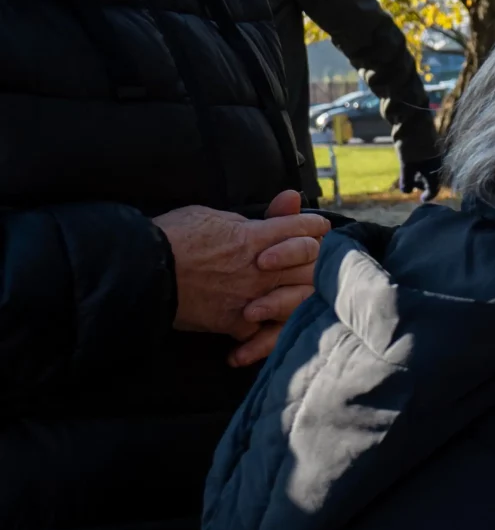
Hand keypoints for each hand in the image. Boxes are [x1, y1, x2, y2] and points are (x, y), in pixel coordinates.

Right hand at [154, 189, 329, 367]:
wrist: (140, 271)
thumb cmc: (172, 237)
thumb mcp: (214, 215)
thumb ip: (258, 214)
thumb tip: (291, 198)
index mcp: (256, 237)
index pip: (305, 229)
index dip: (315, 227)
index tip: (319, 228)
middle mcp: (261, 267)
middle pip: (313, 265)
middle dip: (317, 261)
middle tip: (312, 261)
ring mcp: (252, 296)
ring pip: (300, 299)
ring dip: (301, 294)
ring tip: (296, 291)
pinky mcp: (237, 322)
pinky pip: (267, 331)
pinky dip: (268, 330)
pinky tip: (265, 325)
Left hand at [397, 141, 443, 198]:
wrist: (411, 118)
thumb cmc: (410, 143)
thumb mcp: (406, 164)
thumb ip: (407, 180)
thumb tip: (406, 193)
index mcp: (437, 167)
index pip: (435, 187)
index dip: (428, 195)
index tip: (421, 200)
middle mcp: (438, 161)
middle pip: (433, 178)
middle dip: (422, 184)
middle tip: (410, 186)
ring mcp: (433, 153)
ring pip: (428, 169)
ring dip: (419, 175)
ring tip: (408, 175)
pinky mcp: (427, 145)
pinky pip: (425, 160)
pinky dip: (419, 165)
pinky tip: (409, 163)